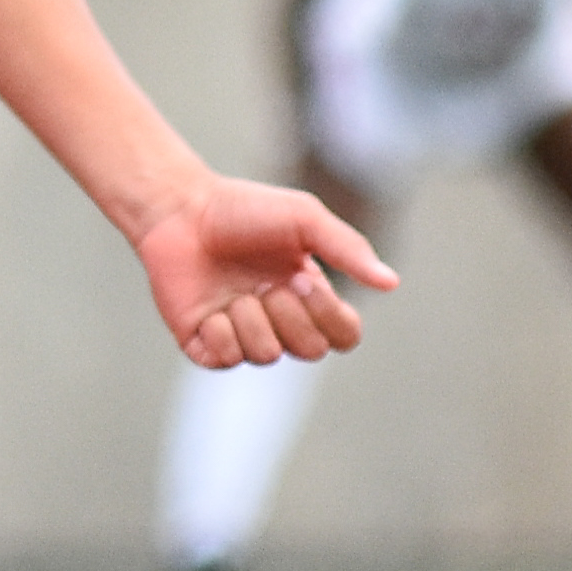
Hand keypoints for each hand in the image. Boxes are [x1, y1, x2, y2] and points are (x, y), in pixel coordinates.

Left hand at [135, 174, 392, 369]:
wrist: (180, 211)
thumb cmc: (243, 211)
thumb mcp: (303, 219)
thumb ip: (346, 248)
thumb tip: (391, 282)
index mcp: (309, 296)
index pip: (344, 335)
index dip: (331, 319)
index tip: (302, 281)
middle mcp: (280, 320)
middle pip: (310, 351)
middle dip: (290, 317)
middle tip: (267, 284)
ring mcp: (243, 333)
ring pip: (267, 356)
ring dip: (252, 320)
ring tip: (236, 292)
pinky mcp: (205, 343)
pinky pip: (226, 359)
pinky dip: (221, 332)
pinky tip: (211, 308)